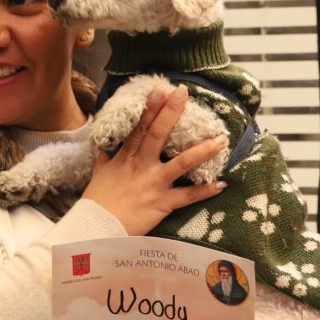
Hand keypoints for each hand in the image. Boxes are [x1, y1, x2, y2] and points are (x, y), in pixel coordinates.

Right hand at [83, 86, 226, 235]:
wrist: (96, 228)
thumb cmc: (97, 202)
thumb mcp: (98, 175)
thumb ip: (104, 158)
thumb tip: (102, 145)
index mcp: (126, 158)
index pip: (139, 128)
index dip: (150, 109)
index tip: (160, 91)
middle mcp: (141, 166)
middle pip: (157, 135)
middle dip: (171, 113)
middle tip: (184, 94)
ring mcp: (154, 184)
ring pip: (181, 163)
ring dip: (202, 150)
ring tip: (220, 139)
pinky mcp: (162, 203)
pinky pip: (188, 196)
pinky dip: (206, 191)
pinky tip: (222, 184)